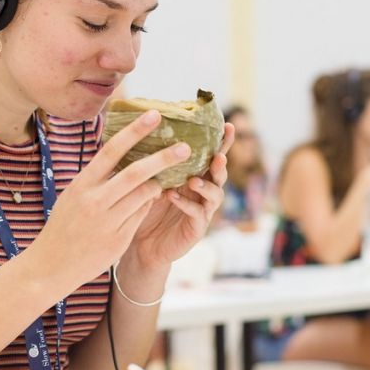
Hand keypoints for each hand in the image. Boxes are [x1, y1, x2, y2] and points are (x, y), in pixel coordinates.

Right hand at [28, 110, 192, 286]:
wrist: (50, 266)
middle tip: (185, 147)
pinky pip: (141, 215)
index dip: (134, 131)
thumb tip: (124, 155)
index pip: (111, 151)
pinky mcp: (119, 239)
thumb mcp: (73, 195)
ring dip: (158, 183)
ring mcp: (108, 221)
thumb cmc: (63, 225)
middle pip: (135, 173)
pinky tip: (154, 197)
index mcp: (82, 184)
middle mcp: (95, 201)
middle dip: (162, 158)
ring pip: (144, 195)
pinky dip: (149, 203)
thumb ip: (97, 178)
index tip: (154, 115)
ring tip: (170, 174)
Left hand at [128, 123, 235, 269]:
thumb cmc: (146, 207)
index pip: (212, 154)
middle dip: (221, 164)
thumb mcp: (150, 180)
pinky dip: (187, 204)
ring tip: (193, 181)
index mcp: (195, 174)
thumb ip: (157, 163)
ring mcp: (203, 210)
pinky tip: (174, 197)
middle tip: (218, 157)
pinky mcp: (197, 228)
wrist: (142, 244)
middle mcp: (203, 190)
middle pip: (219, 173)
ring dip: (206, 186)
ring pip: (215, 195)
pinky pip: (197, 214)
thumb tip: (146, 132)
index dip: (222, 142)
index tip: (227, 126)